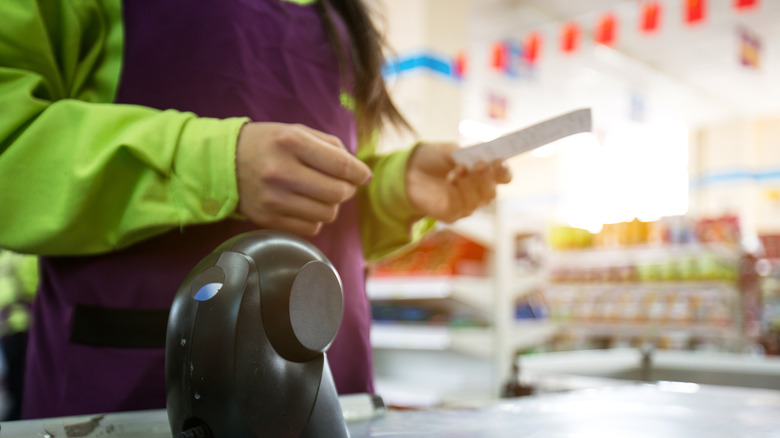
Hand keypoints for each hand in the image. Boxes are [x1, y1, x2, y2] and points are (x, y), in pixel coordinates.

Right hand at [235, 122, 371, 234]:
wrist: (224, 163)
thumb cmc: (268, 144)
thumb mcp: (296, 131)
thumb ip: (330, 146)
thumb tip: (358, 171)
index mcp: (291, 142)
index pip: (341, 165)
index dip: (359, 173)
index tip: (364, 176)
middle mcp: (280, 171)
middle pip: (337, 193)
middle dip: (348, 190)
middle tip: (342, 185)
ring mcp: (272, 198)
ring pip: (326, 214)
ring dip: (331, 205)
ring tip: (320, 194)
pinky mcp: (267, 219)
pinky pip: (310, 228)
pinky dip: (315, 219)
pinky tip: (305, 206)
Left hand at [406, 142, 511, 222]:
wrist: (408, 170)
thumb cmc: (433, 159)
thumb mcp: (451, 150)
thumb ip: (468, 154)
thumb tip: (484, 157)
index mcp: (484, 174)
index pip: (502, 177)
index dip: (504, 171)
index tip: (501, 162)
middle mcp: (478, 192)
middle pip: (492, 192)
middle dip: (487, 178)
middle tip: (479, 165)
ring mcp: (466, 205)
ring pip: (479, 200)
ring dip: (470, 183)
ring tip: (457, 169)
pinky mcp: (452, 215)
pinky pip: (462, 207)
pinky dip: (458, 192)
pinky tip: (450, 180)